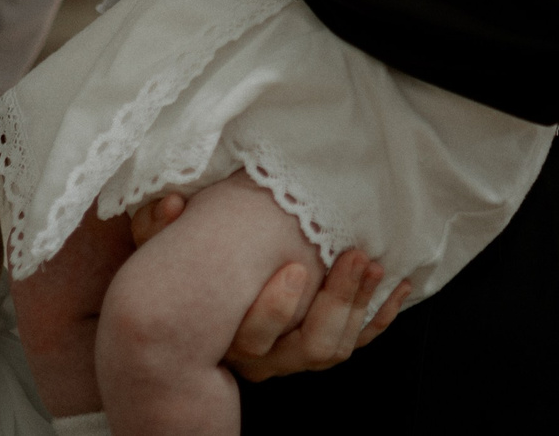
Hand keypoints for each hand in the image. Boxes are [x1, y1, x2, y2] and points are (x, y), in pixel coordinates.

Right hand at [128, 197, 404, 377]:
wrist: (182, 308)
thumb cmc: (178, 268)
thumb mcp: (160, 248)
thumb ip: (158, 227)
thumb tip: (172, 202)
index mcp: (224, 334)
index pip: (255, 337)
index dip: (276, 308)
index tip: (295, 267)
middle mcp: (259, 356)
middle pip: (308, 348)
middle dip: (338, 302)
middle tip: (356, 256)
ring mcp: (289, 356)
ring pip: (333, 348)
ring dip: (361, 304)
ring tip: (375, 262)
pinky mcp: (314, 345)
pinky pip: (354, 342)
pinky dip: (379, 316)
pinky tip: (401, 285)